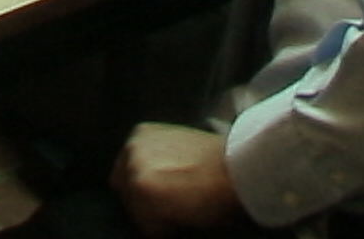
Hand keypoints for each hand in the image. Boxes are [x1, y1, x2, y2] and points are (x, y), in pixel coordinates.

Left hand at [110, 122, 241, 235]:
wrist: (239, 167)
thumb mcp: (180, 147)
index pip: (127, 173)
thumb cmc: (218, 163)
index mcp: (140, 134)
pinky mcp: (141, 189)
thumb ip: (158, 159)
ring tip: (185, 207)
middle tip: (176, 205)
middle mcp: (131, 148)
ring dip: (155, 216)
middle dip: (145, 203)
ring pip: (135, 210)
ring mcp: (133, 168)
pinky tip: (186, 214)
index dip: (145, 190)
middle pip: (125, 191)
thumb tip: (155, 184)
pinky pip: (148, 226)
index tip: (165, 197)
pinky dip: (164, 229)